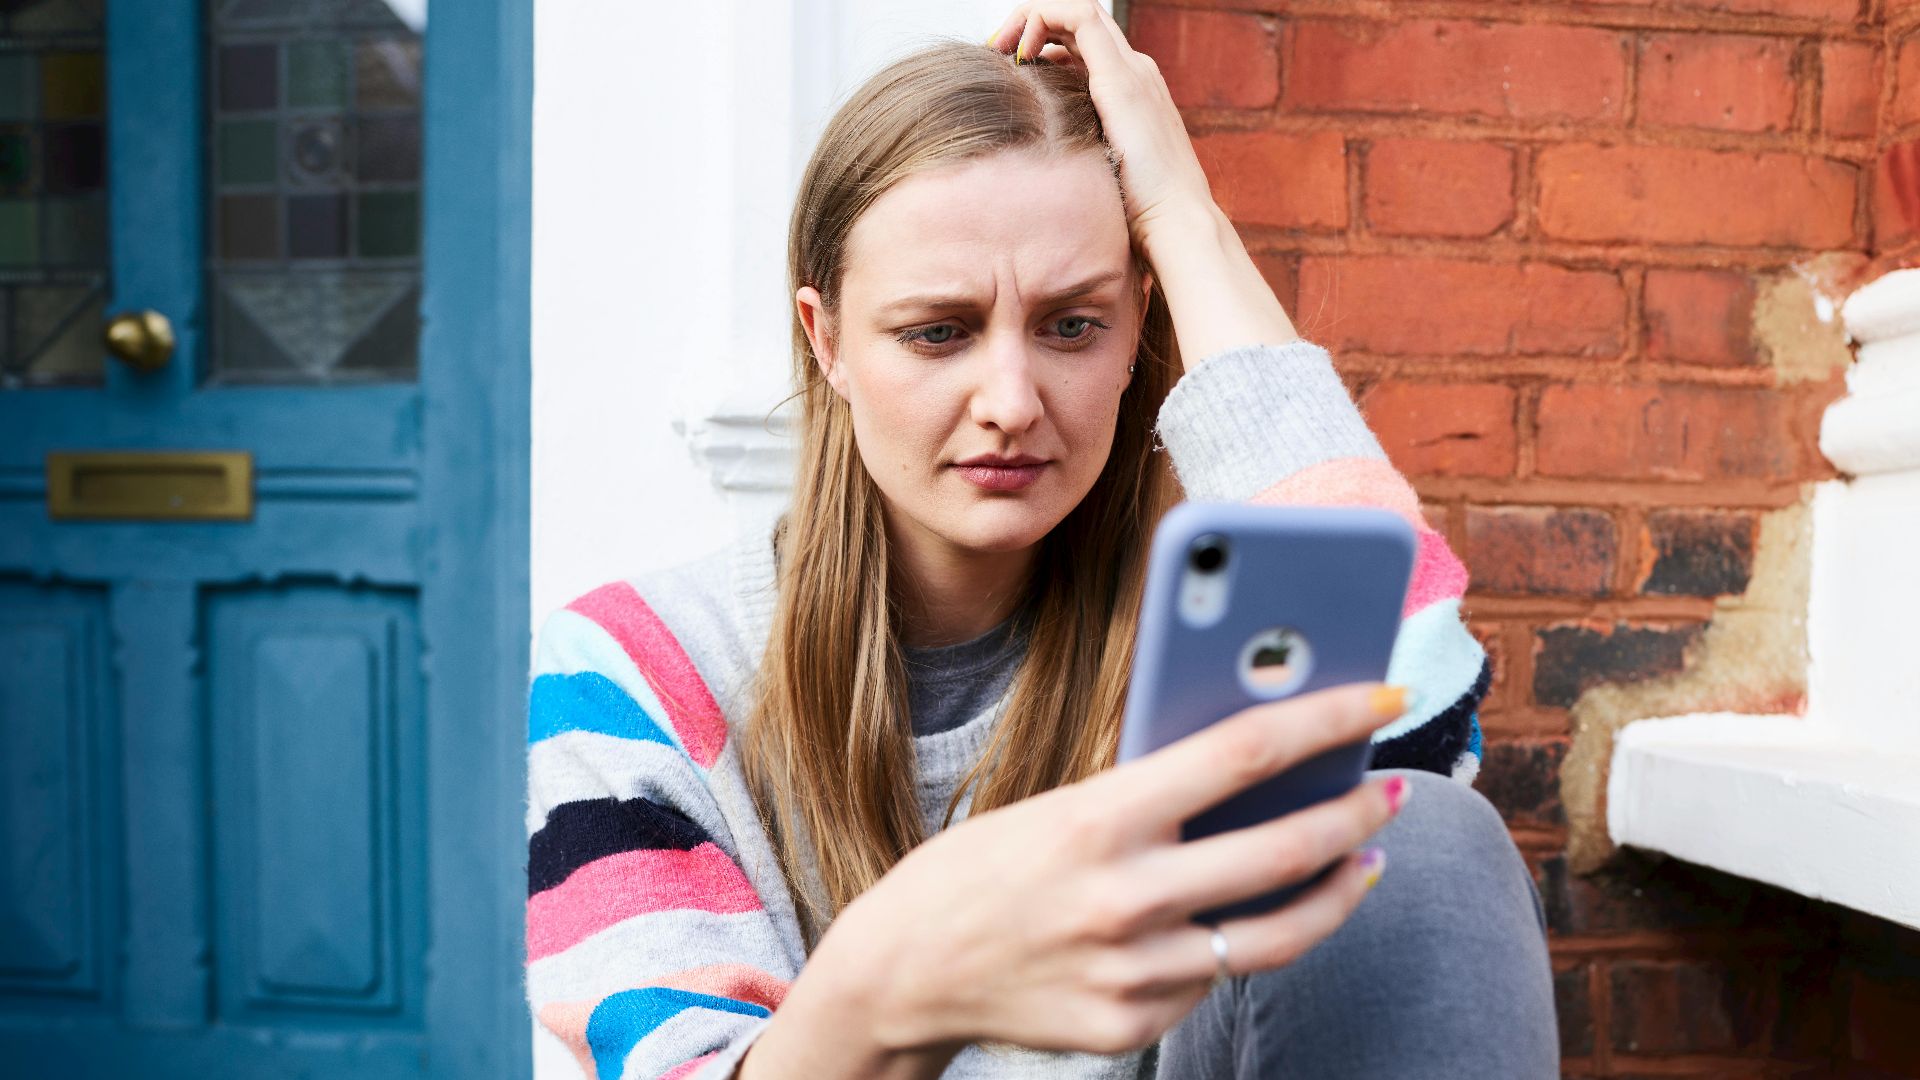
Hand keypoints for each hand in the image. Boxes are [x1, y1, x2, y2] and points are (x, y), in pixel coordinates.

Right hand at [815, 683, 1408, 1056]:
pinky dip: (1244, 940)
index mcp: (1100, 818)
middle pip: (1286, 847)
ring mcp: (1133, 971)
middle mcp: (1124, 897)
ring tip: (1364, 858)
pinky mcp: (1132, 1024)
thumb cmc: (980, 866)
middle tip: (1391, 787)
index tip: (1383, 694)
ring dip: (1337, 887)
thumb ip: (1148, 792)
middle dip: (1357, 811)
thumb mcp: (1055, 805)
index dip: (1329, 716)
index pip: (1245, 752)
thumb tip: (1256, 763)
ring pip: (1279, 932)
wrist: (901, 973)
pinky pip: (1217, 979)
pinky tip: (1257, 915)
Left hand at [987, 1, 1216, 246]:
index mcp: (1131, 96)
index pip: (1085, 48)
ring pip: (1079, 12)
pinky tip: (1019, 47)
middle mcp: (1136, 74)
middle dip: (1033, 26)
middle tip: (996, 49)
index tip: (1008, 69)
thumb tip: (1042, 169)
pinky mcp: (1122, 78)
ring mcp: (1133, 72)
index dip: (1044, 47)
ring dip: (1033, 17)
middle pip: (1081, 25)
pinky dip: (1044, 17)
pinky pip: (1082, 18)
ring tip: (1000, 44)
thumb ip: (1079, 159)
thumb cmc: (1138, 215)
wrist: (1175, 224)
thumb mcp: (1100, 177)